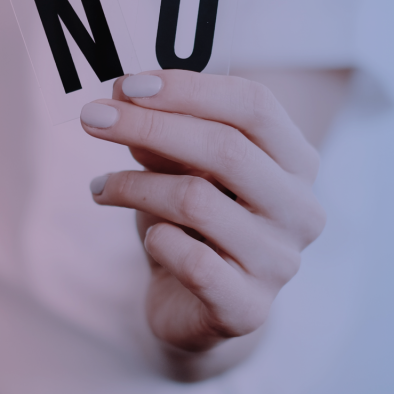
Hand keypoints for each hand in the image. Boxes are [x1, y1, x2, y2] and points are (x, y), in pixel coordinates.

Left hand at [79, 70, 326, 373]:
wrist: (197, 306)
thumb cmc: (195, 221)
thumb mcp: (180, 168)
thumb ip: (163, 133)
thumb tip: (123, 94)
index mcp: (297, 161)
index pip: (254, 105)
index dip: (189, 89)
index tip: (128, 85)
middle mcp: (301, 209)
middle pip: (226, 148)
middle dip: (149, 127)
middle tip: (93, 118)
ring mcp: (280, 262)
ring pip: (197, 201)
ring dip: (135, 186)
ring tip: (101, 186)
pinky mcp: (248, 308)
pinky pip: (192, 261)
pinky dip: (157, 240)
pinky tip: (147, 238)